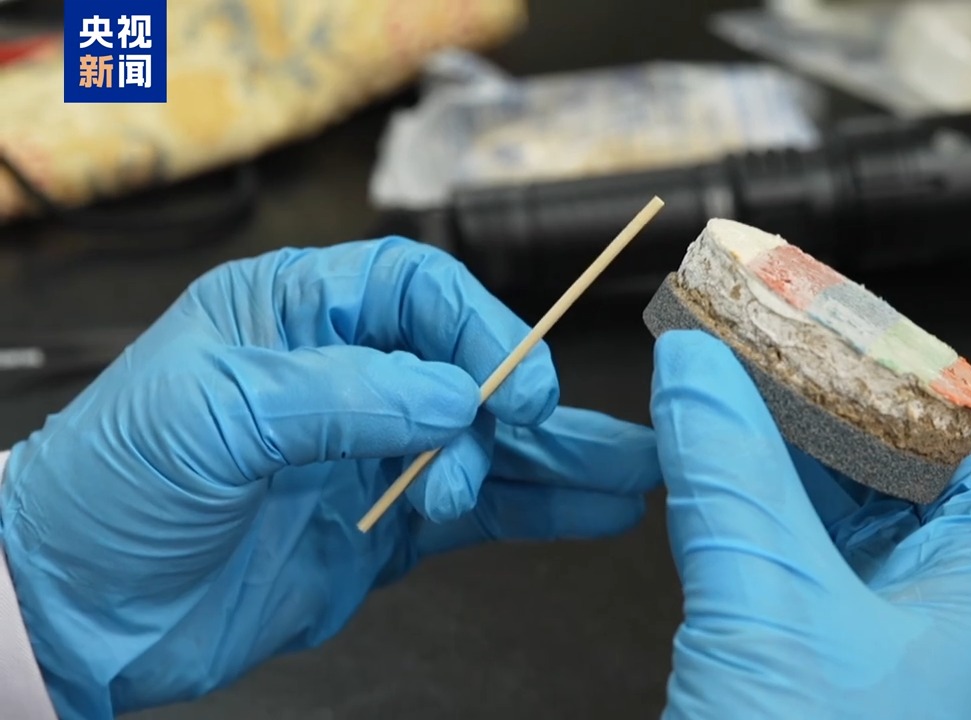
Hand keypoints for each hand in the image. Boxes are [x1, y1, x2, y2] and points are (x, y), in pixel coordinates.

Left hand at [0, 238, 659, 717]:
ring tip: (629, 472)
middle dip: (523, 401)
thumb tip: (454, 396)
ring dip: (554, 458)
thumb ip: (345, 393)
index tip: (508, 381)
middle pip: (467, 367)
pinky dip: (534, 510)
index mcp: (297, 316)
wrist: (79, 612)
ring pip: (485, 444)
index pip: (417, 292)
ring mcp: (370, 455)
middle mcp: (345, 377)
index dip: (476, 326)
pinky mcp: (383, 527)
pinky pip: (476, 510)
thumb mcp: (215, 413)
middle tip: (552, 430)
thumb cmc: (111, 487)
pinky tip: (588, 509)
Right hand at [650, 331, 970, 719]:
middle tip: (769, 359)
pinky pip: (770, 586)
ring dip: (772, 477)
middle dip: (824, 427)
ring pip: (820, 543)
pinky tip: (703, 494)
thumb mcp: (770, 599)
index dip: (913, 406)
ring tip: (728, 401)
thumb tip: (697, 364)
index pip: (964, 477)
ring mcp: (848, 661)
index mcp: (964, 614)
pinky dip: (739, 533)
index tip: (854, 351)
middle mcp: (916, 634)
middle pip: (884, 499)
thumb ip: (733, 477)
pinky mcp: (783, 680)